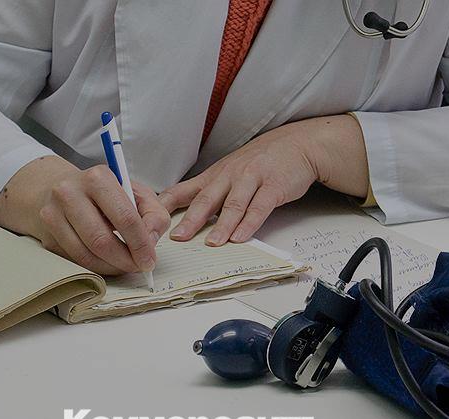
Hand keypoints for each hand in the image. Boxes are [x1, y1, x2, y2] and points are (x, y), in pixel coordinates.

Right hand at [0, 156, 169, 274]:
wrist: (58, 187)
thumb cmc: (103, 192)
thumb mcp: (135, 192)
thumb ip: (153, 214)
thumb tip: (151, 241)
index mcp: (98, 178)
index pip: (125, 217)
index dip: (141, 244)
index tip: (149, 260)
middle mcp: (70, 193)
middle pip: (102, 240)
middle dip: (125, 260)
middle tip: (138, 267)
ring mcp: (53, 214)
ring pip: (85, 255)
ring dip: (110, 267)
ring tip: (124, 265)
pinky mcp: (47, 234)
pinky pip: (74, 260)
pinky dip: (95, 267)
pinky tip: (106, 262)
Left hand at [158, 114, 369, 245]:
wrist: (297, 145)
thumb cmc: (261, 162)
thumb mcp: (229, 172)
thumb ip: (210, 193)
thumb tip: (185, 220)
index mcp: (214, 176)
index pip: (183, 190)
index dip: (166, 206)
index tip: (151, 222)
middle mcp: (229, 176)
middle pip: (206, 199)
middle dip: (191, 220)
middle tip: (178, 238)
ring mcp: (252, 179)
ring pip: (233, 204)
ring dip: (222, 225)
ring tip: (212, 243)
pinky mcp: (273, 186)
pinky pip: (259, 207)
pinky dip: (250, 223)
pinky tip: (242, 236)